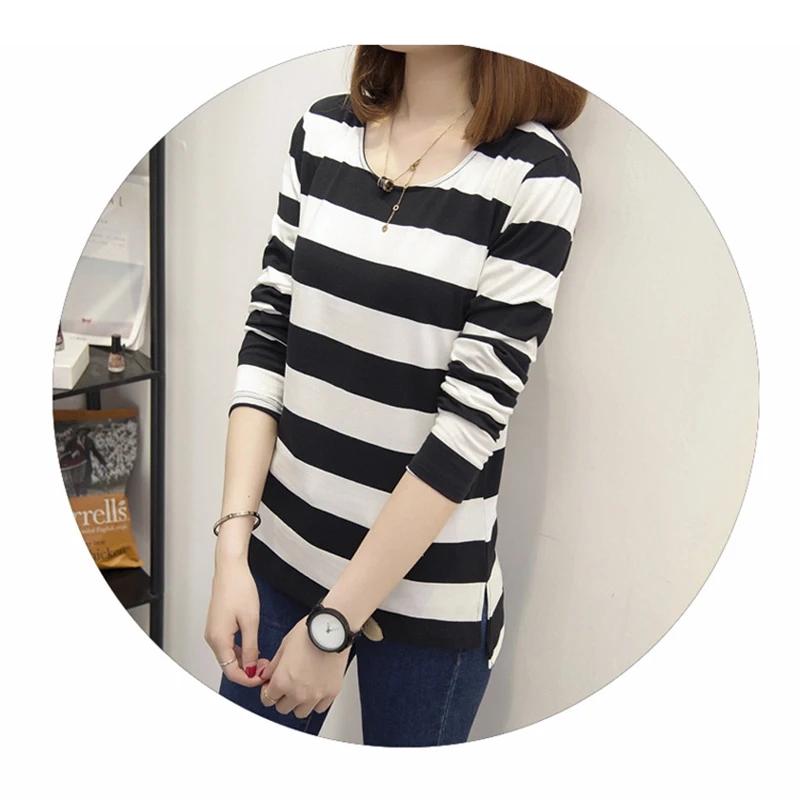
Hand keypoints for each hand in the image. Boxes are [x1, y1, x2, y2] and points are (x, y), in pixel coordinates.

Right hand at [204, 558, 266, 687]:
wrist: (230, 569)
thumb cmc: (239, 588)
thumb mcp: (250, 621)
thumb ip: (250, 648)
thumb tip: (250, 668)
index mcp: (218, 639)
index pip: (231, 672)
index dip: (248, 679)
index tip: (263, 677)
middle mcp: (212, 638)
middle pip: (228, 666)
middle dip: (248, 671)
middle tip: (266, 668)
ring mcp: (214, 632)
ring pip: (228, 657)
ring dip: (245, 662)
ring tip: (263, 659)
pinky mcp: (218, 626)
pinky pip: (228, 646)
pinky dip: (240, 651)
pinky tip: (254, 648)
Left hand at [259, 616, 349, 717]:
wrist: (332, 629)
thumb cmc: (308, 633)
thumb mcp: (283, 646)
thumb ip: (273, 666)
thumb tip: (266, 676)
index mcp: (282, 681)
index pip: (267, 699)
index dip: (268, 691)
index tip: (272, 686)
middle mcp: (297, 693)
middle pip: (282, 708)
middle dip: (282, 697)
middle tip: (287, 684)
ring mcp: (315, 695)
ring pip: (300, 712)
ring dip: (298, 703)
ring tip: (302, 687)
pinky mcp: (331, 693)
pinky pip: (319, 708)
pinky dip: (316, 702)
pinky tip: (315, 689)